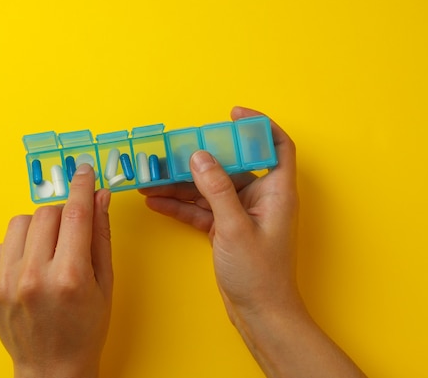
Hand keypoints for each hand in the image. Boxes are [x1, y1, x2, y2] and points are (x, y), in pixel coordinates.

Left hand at [0, 164, 112, 377]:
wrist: (51, 369)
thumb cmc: (85, 328)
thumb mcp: (105, 282)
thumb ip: (101, 235)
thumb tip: (100, 196)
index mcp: (69, 276)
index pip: (76, 213)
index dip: (82, 186)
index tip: (84, 170)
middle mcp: (33, 277)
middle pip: (46, 213)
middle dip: (63, 214)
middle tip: (71, 233)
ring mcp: (5, 283)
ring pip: (20, 222)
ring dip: (39, 228)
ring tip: (49, 252)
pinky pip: (3, 244)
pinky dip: (20, 248)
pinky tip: (32, 268)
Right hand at [140, 106, 300, 324]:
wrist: (260, 315)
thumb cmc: (260, 274)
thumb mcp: (235, 228)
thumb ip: (217, 190)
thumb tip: (200, 156)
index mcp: (276, 192)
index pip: (276, 146)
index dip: (259, 126)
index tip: (233, 114)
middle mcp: (260, 198)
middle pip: (230, 166)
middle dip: (200, 159)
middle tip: (173, 151)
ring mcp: (241, 214)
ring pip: (209, 189)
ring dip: (181, 184)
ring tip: (151, 179)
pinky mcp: (225, 229)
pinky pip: (201, 209)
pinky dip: (180, 206)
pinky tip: (156, 201)